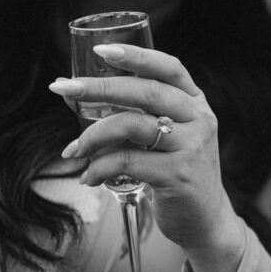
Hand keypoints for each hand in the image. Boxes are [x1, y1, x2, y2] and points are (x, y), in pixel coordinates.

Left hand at [49, 43, 246, 271]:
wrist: (207, 221)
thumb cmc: (179, 172)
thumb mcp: (173, 136)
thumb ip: (146, 115)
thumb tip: (90, 100)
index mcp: (196, 102)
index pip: (169, 67)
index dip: (136, 56)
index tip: (101, 50)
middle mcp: (198, 119)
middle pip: (145, 92)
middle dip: (99, 87)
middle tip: (63, 89)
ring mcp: (191, 147)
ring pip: (132, 125)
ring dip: (92, 135)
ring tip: (72, 150)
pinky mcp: (178, 176)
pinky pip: (128, 162)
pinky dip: (100, 168)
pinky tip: (88, 177)